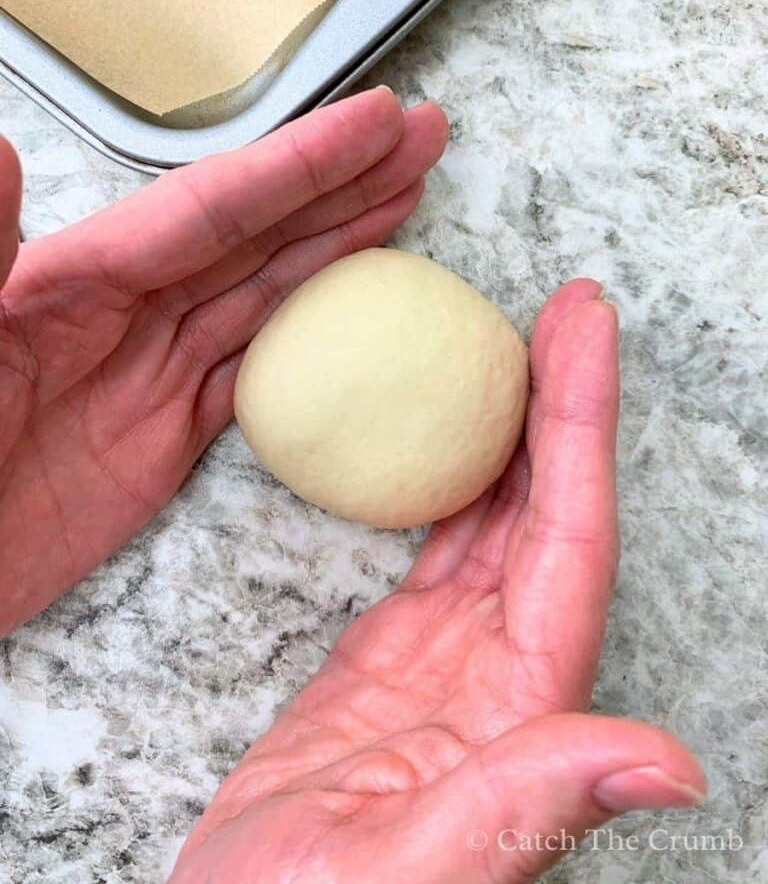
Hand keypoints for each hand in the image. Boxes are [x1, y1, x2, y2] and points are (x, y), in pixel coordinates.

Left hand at [0, 87, 447, 635]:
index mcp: (74, 281)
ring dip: (339, 243)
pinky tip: (354, 304)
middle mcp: (126, 312)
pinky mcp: (167, 432)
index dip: (298, 163)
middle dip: (342, 181)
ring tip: (405, 194)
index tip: (375, 119)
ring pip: (266, 290)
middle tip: (420, 137)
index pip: (209, 207)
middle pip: (256, 232)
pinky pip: (256, 368)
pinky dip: (311, 332)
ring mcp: (154, 372)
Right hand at [169, 281, 704, 883]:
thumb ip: (526, 808)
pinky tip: (460, 449)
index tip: (584, 330)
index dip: (582, 427)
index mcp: (522, 709)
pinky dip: (456, 489)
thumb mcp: (415, 872)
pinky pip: (442, 553)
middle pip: (549, 512)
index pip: (571, 537)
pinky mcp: (392, 663)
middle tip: (568, 309)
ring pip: (500, 523)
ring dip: (517, 436)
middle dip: (562, 405)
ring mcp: (448, 665)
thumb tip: (668, 765)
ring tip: (521, 354)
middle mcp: (504, 676)